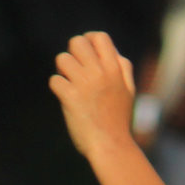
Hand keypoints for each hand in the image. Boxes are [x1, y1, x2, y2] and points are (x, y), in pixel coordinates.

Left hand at [50, 32, 138, 161]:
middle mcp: (100, 73)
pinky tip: (65, 98)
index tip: (85, 51)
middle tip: (74, 68)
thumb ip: (124, 70)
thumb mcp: (129, 92)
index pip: (99, 37)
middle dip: (72, 53)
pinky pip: (55, 80)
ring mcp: (84, 84)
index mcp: (115, 70)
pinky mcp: (70, 98)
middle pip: (77, 42)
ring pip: (62, 59)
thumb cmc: (119, 121)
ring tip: (69, 84)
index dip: (89, 40)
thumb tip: (113, 53)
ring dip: (63, 71)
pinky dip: (58, 88)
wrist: (111, 147)